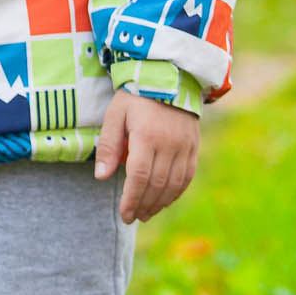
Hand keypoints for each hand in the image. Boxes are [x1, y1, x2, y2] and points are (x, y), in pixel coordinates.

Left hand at [94, 89, 199, 224]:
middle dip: (143, 206)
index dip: (131, 199)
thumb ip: (109, 146)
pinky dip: (176, 193)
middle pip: (157, 185)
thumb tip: (101, 177)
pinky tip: (164, 201)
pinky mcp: (194, 147)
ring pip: (174, 185)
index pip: (139, 177)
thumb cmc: (136, 95)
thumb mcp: (115, 114)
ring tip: (145, 214)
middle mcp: (169, 144)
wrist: (169, 76)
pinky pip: (187, 177)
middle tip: (131, 218)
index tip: (124, 214)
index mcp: (147, 136)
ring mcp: (185, 147)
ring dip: (159, 204)